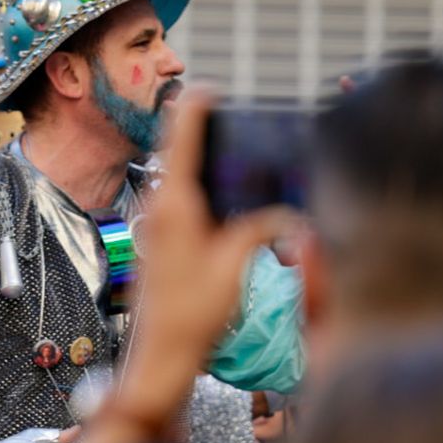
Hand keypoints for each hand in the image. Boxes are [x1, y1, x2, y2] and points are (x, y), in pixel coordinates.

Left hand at [75, 91, 293, 442]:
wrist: (160, 355)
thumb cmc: (192, 314)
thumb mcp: (234, 266)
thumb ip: (258, 231)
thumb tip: (285, 216)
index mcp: (175, 208)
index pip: (180, 147)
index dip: (191, 115)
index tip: (200, 87)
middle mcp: (161, 212)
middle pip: (177, 160)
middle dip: (196, 134)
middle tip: (218, 110)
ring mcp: (158, 229)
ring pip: (179, 183)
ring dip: (197, 163)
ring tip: (223, 145)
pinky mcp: (162, 246)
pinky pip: (181, 204)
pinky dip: (198, 189)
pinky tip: (219, 194)